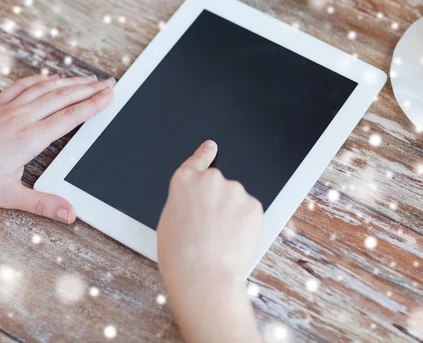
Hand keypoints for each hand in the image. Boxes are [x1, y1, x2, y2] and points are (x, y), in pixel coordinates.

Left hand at [0, 73, 114, 223]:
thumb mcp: (8, 196)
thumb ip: (43, 203)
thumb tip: (70, 213)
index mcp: (29, 138)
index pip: (70, 117)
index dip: (93, 104)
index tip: (109, 95)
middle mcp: (22, 118)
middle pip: (63, 97)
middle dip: (90, 88)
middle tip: (109, 82)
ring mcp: (8, 108)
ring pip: (46, 88)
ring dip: (70, 81)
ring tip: (88, 78)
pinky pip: (23, 86)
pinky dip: (41, 79)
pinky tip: (49, 77)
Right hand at [157, 140, 263, 342]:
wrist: (204, 276)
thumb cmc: (180, 256)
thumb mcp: (169, 221)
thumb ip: (184, 202)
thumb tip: (196, 202)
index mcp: (184, 181)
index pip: (197, 160)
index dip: (205, 154)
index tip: (211, 147)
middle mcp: (211, 179)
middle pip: (217, 186)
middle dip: (217, 202)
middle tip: (209, 229)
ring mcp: (235, 191)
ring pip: (235, 200)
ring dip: (231, 214)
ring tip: (219, 240)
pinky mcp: (254, 206)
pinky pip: (249, 212)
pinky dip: (244, 224)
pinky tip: (233, 241)